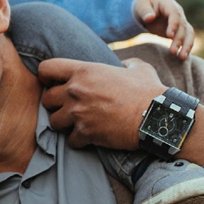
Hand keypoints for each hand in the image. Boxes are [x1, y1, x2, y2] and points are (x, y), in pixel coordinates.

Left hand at [38, 57, 164, 149]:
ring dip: (64, 124)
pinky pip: (70, 141)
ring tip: (77, 123)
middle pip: (46, 99)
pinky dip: (78, 140)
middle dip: (55, 104)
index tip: (53, 82)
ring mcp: (79, 113)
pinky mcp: (86, 133)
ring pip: (54, 122)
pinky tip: (89, 137)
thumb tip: (124, 64)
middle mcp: (76, 91)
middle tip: (69, 107)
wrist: (157, 117)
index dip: (46, 76)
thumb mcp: (138, 68)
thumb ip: (125, 63)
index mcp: (84, 71)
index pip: (46, 69)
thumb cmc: (148, 90)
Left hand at [134, 0, 194, 58]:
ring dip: (187, 45)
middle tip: (173, 52)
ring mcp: (180, 22)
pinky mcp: (180, 31)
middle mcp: (178, 12)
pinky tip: (183, 57)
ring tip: (182, 58)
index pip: (175, 14)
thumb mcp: (140, 6)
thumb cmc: (143, 6)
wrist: (148, 9)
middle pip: (182, 26)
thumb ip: (145, 11)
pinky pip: (186, 39)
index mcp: (168, 4)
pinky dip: (186, 47)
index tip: (169, 36)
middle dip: (179, 39)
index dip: (173, 24)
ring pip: (188, 33)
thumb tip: (150, 18)